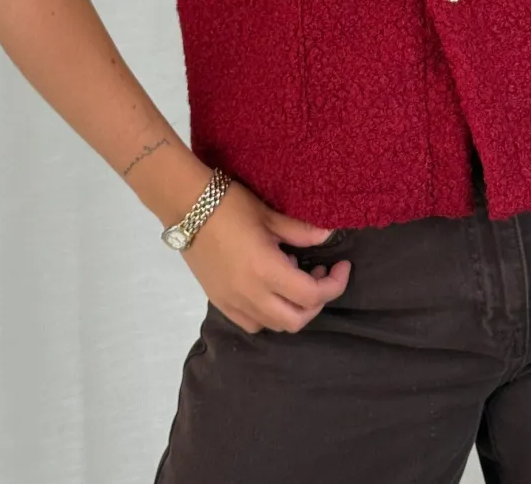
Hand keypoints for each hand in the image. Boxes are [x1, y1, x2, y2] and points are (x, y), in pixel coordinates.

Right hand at [182, 178, 350, 333]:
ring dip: (293, 309)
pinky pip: (252, 323)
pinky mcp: (219, 302)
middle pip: (296, 320)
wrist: (188, 208)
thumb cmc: (231, 205)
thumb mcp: (270, 215)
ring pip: (273, 325)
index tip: (343, 266)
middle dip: (317, 302)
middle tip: (321, 275)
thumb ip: (301, 231)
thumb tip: (328, 236)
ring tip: (295, 279)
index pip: (311, 295)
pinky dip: (269, 315)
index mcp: (266, 271)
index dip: (334, 285)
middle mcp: (250, 295)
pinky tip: (271, 290)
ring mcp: (232, 302)